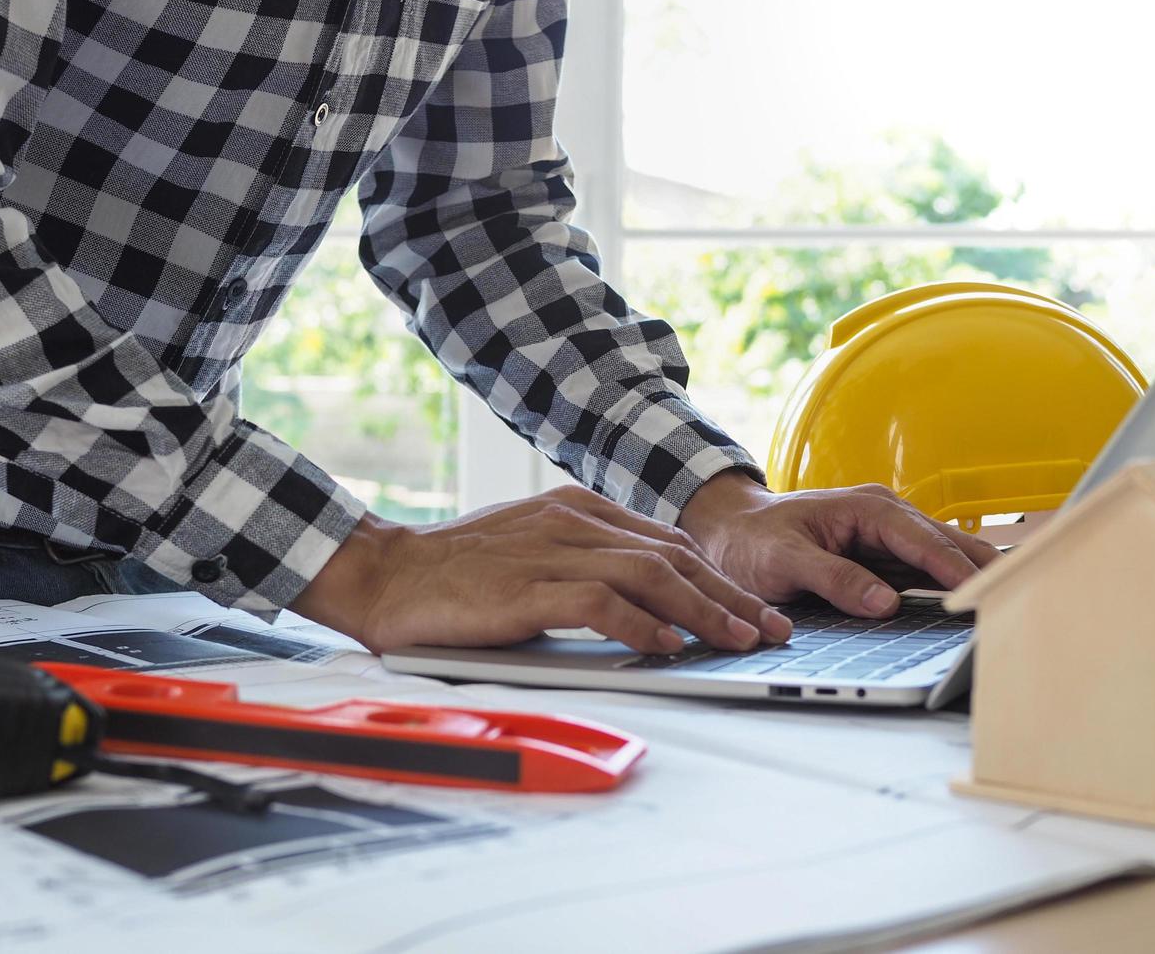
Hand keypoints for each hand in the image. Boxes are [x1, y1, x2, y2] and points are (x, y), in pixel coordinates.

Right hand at [291, 485, 792, 654]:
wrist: (385, 575)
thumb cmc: (453, 571)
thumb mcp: (528, 550)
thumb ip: (581, 560)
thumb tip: (641, 601)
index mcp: (574, 508)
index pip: (664, 539)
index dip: (714, 574)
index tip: (748, 606)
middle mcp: (572, 521)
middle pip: (671, 554)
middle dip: (728, 593)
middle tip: (769, 627)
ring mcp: (551, 550)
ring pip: (649, 575)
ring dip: (702, 610)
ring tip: (739, 639)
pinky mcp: (529, 586)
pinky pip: (601, 602)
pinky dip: (641, 623)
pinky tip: (668, 645)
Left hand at [677, 471, 1002, 617]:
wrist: (730, 531)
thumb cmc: (753, 540)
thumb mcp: (785, 560)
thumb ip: (834, 578)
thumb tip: (884, 602)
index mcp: (868, 509)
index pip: (925, 542)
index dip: (957, 571)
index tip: (986, 595)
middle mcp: (887, 517)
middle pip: (949, 545)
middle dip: (984, 571)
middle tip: (1024, 599)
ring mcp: (889, 537)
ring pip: (945, 558)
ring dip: (976, 579)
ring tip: (1016, 606)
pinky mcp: (885, 558)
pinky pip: (927, 573)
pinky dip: (952, 587)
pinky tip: (977, 607)